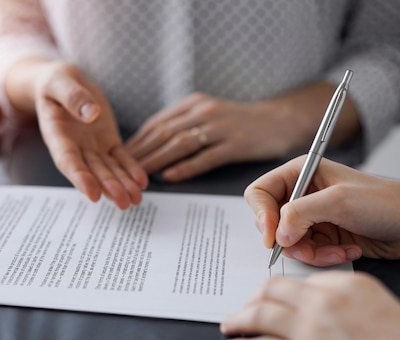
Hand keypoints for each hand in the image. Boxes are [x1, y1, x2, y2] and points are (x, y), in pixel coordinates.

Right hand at [7, 60, 147, 208]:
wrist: (64, 83)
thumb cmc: (55, 82)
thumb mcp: (59, 82)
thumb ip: (73, 98)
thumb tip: (90, 113)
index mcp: (57, 135)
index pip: (68, 161)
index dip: (80, 178)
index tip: (92, 194)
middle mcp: (75, 147)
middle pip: (92, 172)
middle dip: (108, 187)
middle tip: (124, 202)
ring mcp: (93, 147)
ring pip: (109, 169)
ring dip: (122, 185)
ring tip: (136, 199)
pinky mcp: (108, 142)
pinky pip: (121, 158)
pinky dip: (131, 170)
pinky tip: (142, 182)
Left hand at [125, 92, 307, 182]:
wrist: (279, 120)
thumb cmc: (239, 122)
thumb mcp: (208, 114)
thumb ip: (184, 125)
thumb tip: (152, 146)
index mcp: (194, 103)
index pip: (158, 123)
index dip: (137, 141)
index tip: (119, 157)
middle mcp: (205, 112)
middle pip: (165, 133)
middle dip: (141, 152)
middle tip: (121, 170)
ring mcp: (221, 127)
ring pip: (181, 144)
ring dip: (157, 160)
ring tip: (139, 175)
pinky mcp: (236, 144)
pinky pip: (205, 157)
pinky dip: (186, 167)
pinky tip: (170, 177)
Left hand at [220, 272, 399, 339]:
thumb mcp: (380, 311)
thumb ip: (346, 306)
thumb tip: (320, 317)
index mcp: (346, 284)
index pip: (297, 281)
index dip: (275, 290)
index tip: (267, 297)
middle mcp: (324, 301)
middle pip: (271, 290)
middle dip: (251, 299)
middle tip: (242, 310)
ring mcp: (311, 330)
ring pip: (258, 315)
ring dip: (238, 320)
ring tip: (230, 326)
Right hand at [244, 157, 399, 265]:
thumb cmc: (385, 201)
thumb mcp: (338, 201)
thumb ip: (300, 214)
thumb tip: (277, 235)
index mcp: (301, 173)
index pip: (260, 193)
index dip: (262, 215)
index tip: (273, 237)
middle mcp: (302, 194)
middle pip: (271, 222)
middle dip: (290, 240)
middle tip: (308, 247)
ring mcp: (312, 217)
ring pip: (289, 243)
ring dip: (311, 252)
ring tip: (336, 249)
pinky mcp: (322, 237)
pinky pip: (307, 253)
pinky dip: (324, 257)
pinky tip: (347, 250)